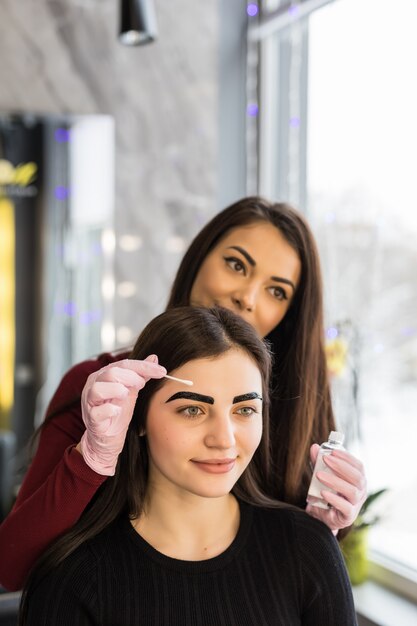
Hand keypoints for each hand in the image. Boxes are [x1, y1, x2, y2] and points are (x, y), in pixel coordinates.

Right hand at [80, 356, 165, 474]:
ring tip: (126, 395)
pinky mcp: (91, 420)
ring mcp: (90, 403)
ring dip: (116, 390)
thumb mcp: (132, 391)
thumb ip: (141, 374)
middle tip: (142, 384)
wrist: (107, 438)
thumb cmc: (117, 412)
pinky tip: (117, 411)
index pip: (124, 364)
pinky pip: (97, 412)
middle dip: (130, 377)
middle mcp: (93, 385)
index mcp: (104, 375)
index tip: (162, 371)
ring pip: (98, 389)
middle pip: (111, 373)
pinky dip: (109, 410)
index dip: (144, 366)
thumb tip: (154, 358)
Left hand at [306, 444, 366, 532]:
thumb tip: (314, 447)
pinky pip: (345, 507)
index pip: (359, 466)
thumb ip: (318, 462)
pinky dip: (334, 498)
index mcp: (358, 479)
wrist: (323, 515)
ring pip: (352, 491)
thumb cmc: (327, 491)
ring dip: (335, 481)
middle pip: (358, 477)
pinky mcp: (349, 516)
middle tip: (325, 459)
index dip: (347, 458)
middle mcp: (361, 491)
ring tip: (318, 475)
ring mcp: (356, 504)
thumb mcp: (322, 474)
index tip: (333, 451)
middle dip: (341, 466)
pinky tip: (322, 492)